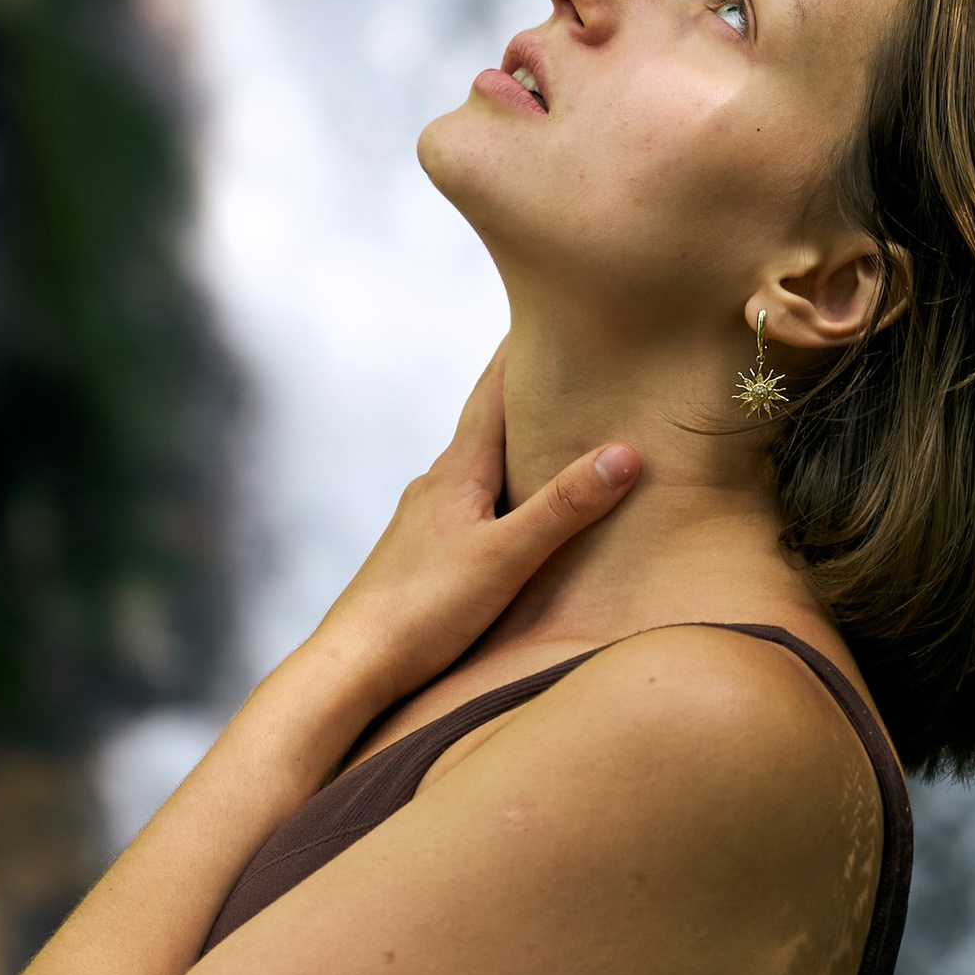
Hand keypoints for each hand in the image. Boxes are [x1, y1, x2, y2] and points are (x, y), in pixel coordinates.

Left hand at [305, 353, 638, 709]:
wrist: (349, 667)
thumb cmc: (422, 612)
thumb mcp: (505, 559)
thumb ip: (563, 508)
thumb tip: (624, 452)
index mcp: (456, 473)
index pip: (493, 394)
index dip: (521, 352)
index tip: (546, 307)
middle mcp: (436, 485)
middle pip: (486, 426)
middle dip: (525, 395)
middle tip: (563, 362)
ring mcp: (424, 521)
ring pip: (477, 468)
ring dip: (512, 447)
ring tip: (549, 433)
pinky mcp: (422, 557)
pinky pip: (470, 506)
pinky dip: (499, 491)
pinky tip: (507, 512)